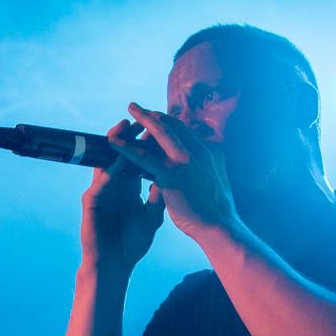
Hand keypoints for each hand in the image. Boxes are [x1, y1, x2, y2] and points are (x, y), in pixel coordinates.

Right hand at [79, 119, 165, 270]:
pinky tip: (115, 163)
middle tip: (139, 117)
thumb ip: (159, 196)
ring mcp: (101, 191)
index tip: (159, 126)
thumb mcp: (151, 216)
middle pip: (121, 153)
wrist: (114, 265)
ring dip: (114, 146)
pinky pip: (99, 184)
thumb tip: (172, 177)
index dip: (146, 143)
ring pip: (106, 162)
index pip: (137, 158)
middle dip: (129, 135)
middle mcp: (114, 185)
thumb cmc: (131, 243)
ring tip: (121, 129)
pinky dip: (107, 173)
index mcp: (128, 186)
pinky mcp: (91, 202)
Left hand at [109, 104, 239, 239]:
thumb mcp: (213, 183)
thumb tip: (197, 167)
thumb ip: (203, 170)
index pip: (186, 131)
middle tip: (137, 107)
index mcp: (210, 153)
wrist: (220, 228)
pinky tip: (114, 142)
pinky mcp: (172, 174)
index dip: (169, 123)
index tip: (155, 118)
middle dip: (154, 115)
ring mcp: (187, 161)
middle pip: (174, 125)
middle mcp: (201, 151)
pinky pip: (145, 156)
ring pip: (161, 133)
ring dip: (143, 119)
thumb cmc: (216, 212)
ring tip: (129, 110)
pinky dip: (128, 147)